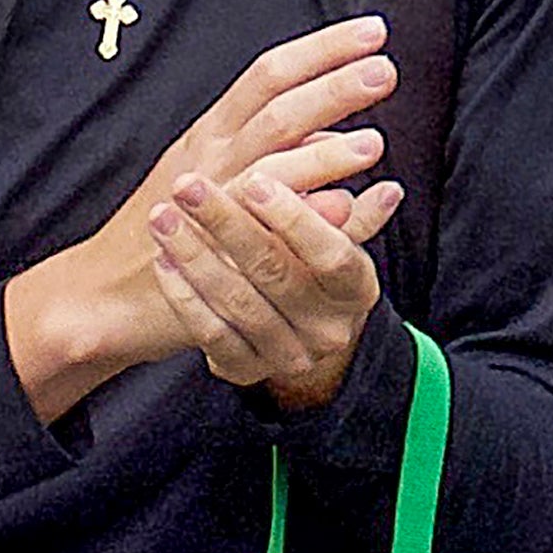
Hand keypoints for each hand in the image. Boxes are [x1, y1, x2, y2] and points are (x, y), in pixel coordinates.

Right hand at [2, 19, 396, 426]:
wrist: (103, 295)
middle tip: (384, 70)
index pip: (270, 75)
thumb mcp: (214, 175)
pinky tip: (342, 208)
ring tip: (374, 142)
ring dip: (324, 156)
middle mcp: (210, 160)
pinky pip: (264, 232)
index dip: (322, 49)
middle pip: (277, 112)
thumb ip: (273, 155)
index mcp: (213, 132)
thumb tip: (333, 137)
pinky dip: (303, 218)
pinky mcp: (211, 251)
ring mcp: (208, 206)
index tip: (372, 32)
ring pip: (270, 169)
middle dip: (332, 89)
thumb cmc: (165, 231)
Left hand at [149, 151, 392, 408]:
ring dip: (193, 254)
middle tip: (188, 185)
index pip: (329, 253)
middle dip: (225, 223)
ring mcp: (285, 355)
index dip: (293, 218)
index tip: (255, 181)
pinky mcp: (245, 371)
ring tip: (163, 215)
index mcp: (355, 290)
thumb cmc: (315, 272)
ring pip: (236, 301)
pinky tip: (163, 258)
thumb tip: (389, 192)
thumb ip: (352, 217)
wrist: (297, 338)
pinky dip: (183, 293)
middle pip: (273, 272)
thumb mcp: (340, 244)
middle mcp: (326, 330)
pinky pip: (210, 332)